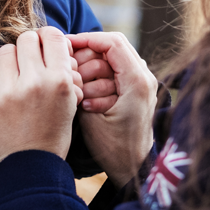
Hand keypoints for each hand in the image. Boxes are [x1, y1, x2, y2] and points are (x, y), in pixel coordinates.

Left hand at [0, 26, 82, 162]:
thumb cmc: (53, 129)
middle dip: (30, 46)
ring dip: (12, 57)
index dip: (48, 37)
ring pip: (6, 50)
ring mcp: (7, 91)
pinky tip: (2, 81)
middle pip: (27, 38)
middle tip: (30, 59)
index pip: (52, 36)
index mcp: (59, 81)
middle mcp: (34, 82)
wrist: (29, 164)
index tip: (45, 45)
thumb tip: (51, 40)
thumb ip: (64, 68)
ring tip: (15, 73)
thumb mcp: (70, 98)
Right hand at [68, 32, 157, 187]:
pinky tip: (86, 93)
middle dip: (87, 55)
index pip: (112, 42)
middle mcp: (144, 76)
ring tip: (79, 88)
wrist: (134, 170)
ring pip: (112, 58)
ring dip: (92, 68)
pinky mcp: (137, 88)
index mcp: (137, 80)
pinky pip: (116, 71)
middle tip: (69, 70)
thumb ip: (82, 86)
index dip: (86, 39)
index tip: (65, 45)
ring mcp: (142, 81)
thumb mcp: (90, 117)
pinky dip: (99, 77)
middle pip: (112, 46)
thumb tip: (68, 63)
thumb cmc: (113, 148)